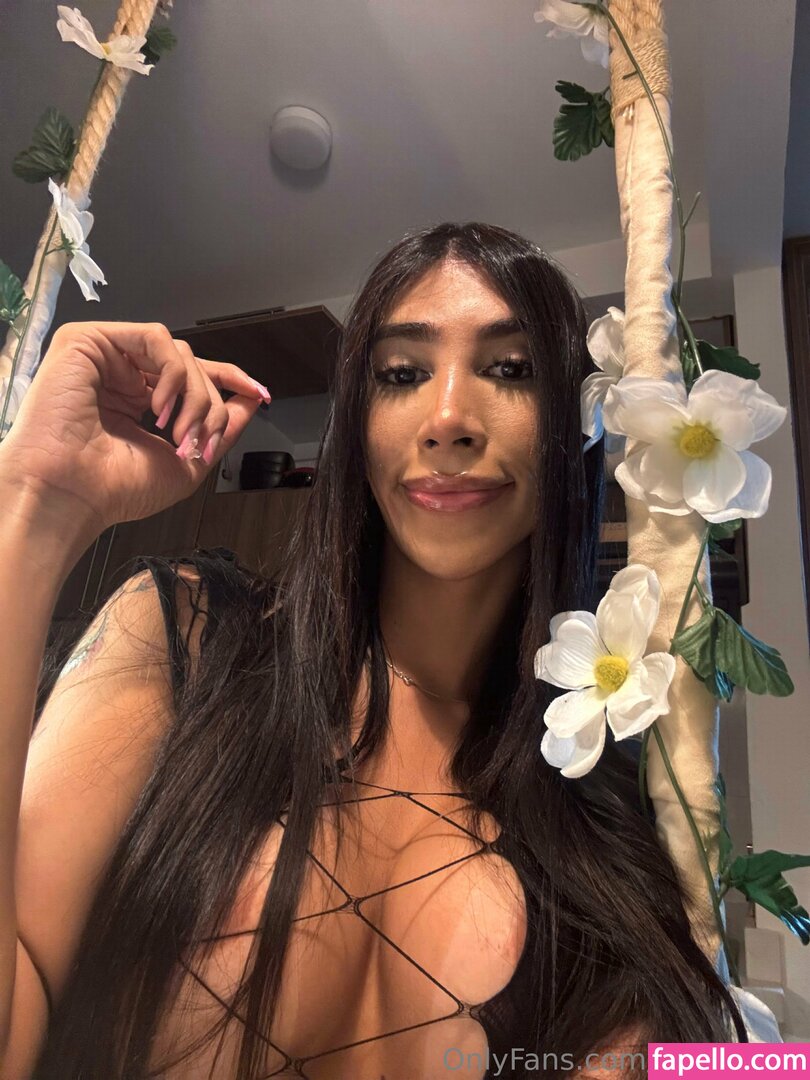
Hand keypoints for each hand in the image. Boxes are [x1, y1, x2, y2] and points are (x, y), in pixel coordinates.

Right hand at [0, 321, 268, 537]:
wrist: (71, 495)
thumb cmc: (115, 489)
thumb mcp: (186, 462)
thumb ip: (220, 429)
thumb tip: (251, 400)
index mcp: (137, 400)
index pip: (192, 377)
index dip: (230, 380)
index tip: (261, 394)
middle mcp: (121, 374)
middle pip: (194, 367)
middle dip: (211, 405)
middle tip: (200, 441)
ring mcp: (105, 355)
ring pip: (179, 353)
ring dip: (194, 395)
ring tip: (178, 433)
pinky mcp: (88, 340)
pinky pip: (155, 338)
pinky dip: (171, 373)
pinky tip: (158, 407)